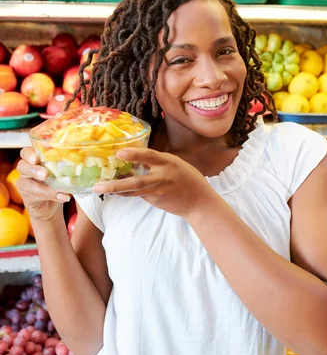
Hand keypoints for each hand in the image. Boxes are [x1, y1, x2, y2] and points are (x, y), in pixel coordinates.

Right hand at [16, 147, 69, 223]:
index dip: (29, 154)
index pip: (26, 152)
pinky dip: (50, 196)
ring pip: (26, 182)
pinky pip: (35, 195)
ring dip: (42, 186)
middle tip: (45, 174)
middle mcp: (26, 169)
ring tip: (55, 190)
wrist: (50, 204)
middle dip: (33, 169)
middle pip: (22, 165)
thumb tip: (82, 164)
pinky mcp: (26, 195)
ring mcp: (25, 182)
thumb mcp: (62, 171)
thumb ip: (67, 166)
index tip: (37, 157)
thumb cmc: (56, 181)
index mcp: (35, 158)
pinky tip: (62, 197)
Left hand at [93, 148, 215, 218]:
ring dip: (116, 190)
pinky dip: (126, 191)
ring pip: (133, 191)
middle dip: (115, 184)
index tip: (119, 153)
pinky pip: (138, 195)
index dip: (134, 154)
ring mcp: (158, 191)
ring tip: (100, 189)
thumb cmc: (188, 178)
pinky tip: (116, 189)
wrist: (199, 202)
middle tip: (98, 185)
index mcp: (168, 163)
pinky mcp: (156, 201)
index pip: (150, 156)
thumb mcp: (175, 163)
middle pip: (136, 182)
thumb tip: (137, 159)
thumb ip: (158, 162)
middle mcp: (162, 177)